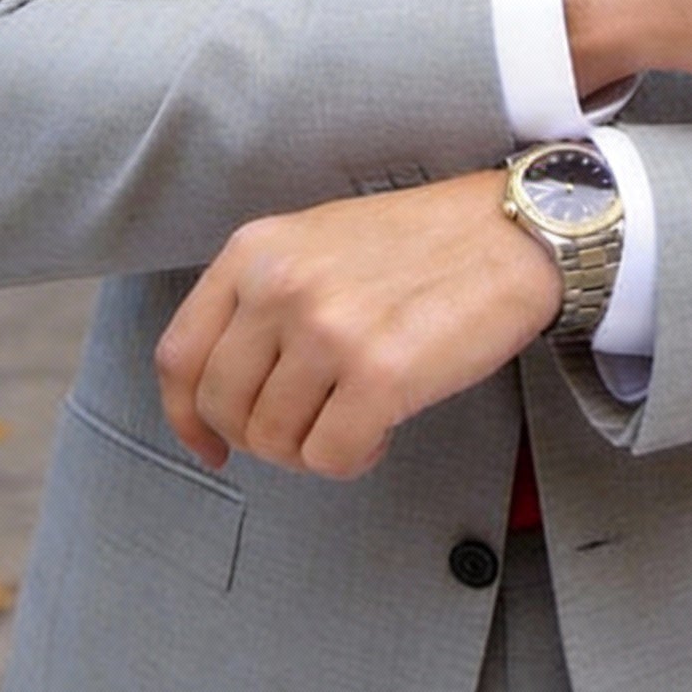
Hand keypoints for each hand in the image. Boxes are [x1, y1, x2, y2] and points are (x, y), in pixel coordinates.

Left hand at [154, 171, 561, 481]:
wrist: (511, 232)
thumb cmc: (421, 243)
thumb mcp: (318, 242)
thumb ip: (263, 298)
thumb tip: (225, 392)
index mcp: (257, 250)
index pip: (180, 354)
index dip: (186, 416)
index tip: (209, 444)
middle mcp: (281, 285)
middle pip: (222, 407)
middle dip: (260, 438)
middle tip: (307, 427)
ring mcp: (328, 329)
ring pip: (274, 441)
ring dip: (312, 447)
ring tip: (354, 416)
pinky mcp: (379, 373)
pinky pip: (330, 459)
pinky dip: (354, 459)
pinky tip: (381, 429)